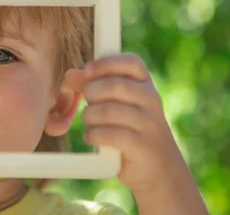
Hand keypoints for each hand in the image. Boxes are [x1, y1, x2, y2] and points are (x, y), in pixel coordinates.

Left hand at [65, 54, 187, 192]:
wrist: (159, 168)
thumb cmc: (129, 128)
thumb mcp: (115, 102)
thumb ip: (92, 85)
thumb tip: (70, 74)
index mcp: (146, 84)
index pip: (130, 62)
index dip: (105, 63)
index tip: (87, 71)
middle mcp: (152, 100)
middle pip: (113, 85)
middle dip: (91, 93)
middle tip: (88, 105)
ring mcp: (149, 124)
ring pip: (107, 111)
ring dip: (89, 117)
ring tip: (90, 124)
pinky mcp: (142, 146)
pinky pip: (108, 134)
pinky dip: (93, 135)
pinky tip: (92, 138)